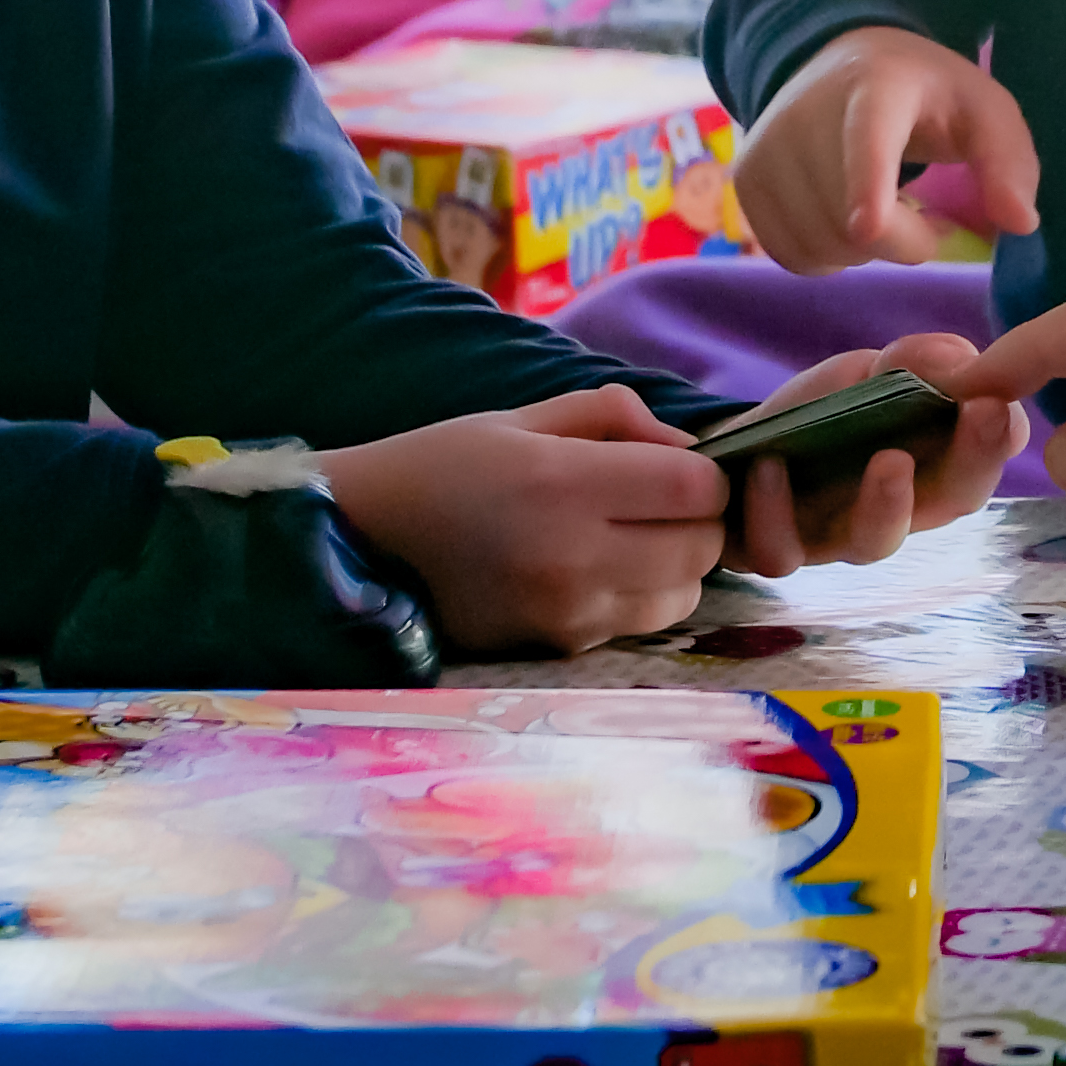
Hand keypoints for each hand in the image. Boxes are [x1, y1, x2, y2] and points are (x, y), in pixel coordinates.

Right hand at [322, 386, 732, 653]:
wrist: (360, 546)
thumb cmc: (441, 467)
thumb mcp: (522, 418)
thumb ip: (613, 416)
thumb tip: (686, 446)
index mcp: (562, 484)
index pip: (695, 487)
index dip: (705, 473)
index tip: (679, 465)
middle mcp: (571, 556)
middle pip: (701, 548)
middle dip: (697, 519)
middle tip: (662, 502)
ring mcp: (565, 613)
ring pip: (682, 596)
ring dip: (677, 565)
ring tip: (633, 538)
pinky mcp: (556, 650)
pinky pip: (636, 624)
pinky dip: (638, 597)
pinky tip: (596, 570)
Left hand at [716, 328, 1025, 573]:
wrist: (737, 454)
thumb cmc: (821, 416)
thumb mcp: (866, 373)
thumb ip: (915, 361)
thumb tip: (961, 358)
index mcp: (931, 465)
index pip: (983, 457)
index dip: (1000, 438)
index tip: (1000, 403)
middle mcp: (897, 509)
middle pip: (950, 502)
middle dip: (973, 462)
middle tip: (984, 417)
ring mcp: (837, 536)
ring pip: (875, 543)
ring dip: (888, 506)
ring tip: (891, 461)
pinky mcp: (778, 550)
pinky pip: (783, 550)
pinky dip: (776, 511)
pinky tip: (770, 469)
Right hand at [737, 25, 1037, 273]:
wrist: (837, 60)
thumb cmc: (926, 94)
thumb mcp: (984, 110)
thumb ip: (1010, 162)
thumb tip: (1020, 223)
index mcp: (877, 86)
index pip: (868, 138)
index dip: (867, 185)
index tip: (869, 227)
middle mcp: (806, 112)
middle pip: (854, 222)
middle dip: (904, 239)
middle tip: (926, 212)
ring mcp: (766, 146)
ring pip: (822, 246)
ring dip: (866, 250)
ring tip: (885, 208)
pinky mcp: (746, 180)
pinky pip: (791, 256)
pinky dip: (828, 255)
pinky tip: (845, 218)